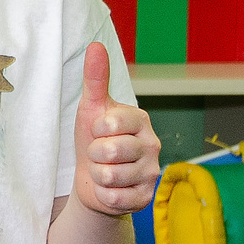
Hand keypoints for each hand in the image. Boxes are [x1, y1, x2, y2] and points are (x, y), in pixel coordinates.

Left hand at [74, 41, 159, 216]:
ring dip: (97, 175)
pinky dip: (104, 195)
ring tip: (104, 170)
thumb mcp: (91, 109)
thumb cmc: (94, 140)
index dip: (95, 131)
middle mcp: (153, 144)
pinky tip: (110, 188)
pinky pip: (114, 198)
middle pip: (110, 152)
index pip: (110, 124)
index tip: (99, 132)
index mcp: (140, 119)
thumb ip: (95, 78)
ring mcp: (152, 172)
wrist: (93, 179)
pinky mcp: (145, 197)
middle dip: (94, 155)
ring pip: (110, 176)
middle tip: (99, 154)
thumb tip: (96, 45)